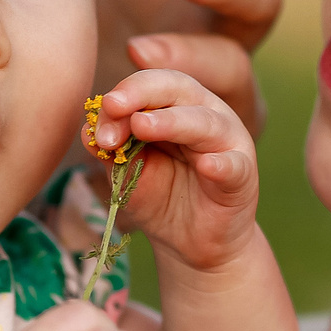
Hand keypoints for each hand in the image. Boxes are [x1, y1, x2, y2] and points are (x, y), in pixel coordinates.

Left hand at [89, 69, 260, 274]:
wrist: (191, 244)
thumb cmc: (161, 197)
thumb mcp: (127, 173)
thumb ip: (111, 151)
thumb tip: (87, 132)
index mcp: (175, 106)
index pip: (149, 86)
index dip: (123, 95)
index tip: (97, 124)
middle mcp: (205, 114)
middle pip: (178, 88)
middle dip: (141, 94)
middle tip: (112, 106)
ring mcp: (228, 143)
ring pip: (204, 122)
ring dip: (171, 121)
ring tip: (141, 126)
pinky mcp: (243, 176)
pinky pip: (234, 166)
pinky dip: (222, 164)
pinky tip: (206, 165)